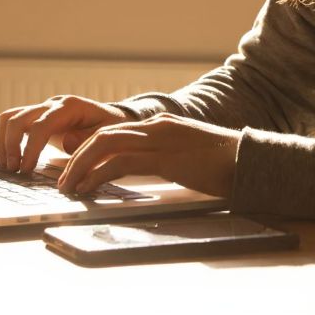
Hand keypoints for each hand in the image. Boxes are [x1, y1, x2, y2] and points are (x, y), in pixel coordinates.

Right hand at [0, 95, 129, 173]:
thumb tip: (66, 141)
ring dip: (0, 142)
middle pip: (18, 118)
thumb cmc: (111, 129)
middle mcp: (52, 105)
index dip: (29, 148)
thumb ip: (88, 139)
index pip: (41, 125)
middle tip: (11, 170)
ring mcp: (41, 109)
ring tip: (1, 166)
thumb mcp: (108, 135)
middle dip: (10, 145)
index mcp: (70, 107)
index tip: (24, 169)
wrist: (113, 120)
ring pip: (8, 118)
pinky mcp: (35, 118)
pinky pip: (9, 123)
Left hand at [57, 113, 241, 197]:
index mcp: (163, 125)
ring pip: (105, 144)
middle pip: (104, 134)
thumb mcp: (190, 157)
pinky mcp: (165, 157)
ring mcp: (161, 139)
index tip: (74, 164)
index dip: (90, 146)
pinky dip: (98, 175)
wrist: (252, 162)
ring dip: (80, 165)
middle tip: (63, 178)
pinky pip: (121, 163)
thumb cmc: (226, 166)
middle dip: (77, 155)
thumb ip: (166, 159)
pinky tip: (88, 189)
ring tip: (68, 186)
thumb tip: (145, 171)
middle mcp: (157, 127)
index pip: (116, 130)